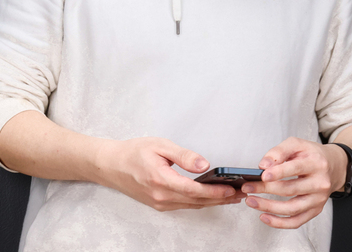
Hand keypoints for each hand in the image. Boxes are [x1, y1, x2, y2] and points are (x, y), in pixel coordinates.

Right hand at [97, 137, 245, 211]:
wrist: (110, 165)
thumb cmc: (133, 152)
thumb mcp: (159, 145)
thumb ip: (183, 155)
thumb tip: (204, 164)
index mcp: (161, 180)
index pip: (194, 190)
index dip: (215, 192)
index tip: (231, 190)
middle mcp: (161, 196)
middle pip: (197, 201)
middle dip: (220, 199)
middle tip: (240, 194)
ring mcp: (160, 203)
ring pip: (192, 205)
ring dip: (212, 202)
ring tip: (231, 196)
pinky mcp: (159, 204)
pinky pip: (184, 205)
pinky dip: (200, 202)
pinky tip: (210, 197)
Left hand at [241, 137, 346, 228]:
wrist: (332, 166)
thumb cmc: (311, 154)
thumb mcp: (296, 144)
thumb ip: (279, 151)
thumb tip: (264, 165)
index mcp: (316, 163)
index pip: (295, 168)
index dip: (278, 172)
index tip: (262, 175)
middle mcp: (320, 183)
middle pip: (290, 189)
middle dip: (265, 189)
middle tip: (247, 187)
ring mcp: (318, 199)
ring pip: (292, 208)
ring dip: (269, 207)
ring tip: (251, 201)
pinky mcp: (315, 210)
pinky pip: (297, 221)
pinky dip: (279, 222)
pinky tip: (264, 217)